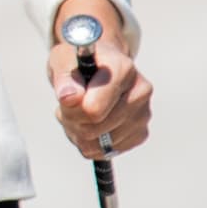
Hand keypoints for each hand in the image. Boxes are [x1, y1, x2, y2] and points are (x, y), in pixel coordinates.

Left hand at [49, 0, 152, 159]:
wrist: (97, 61)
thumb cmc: (77, 57)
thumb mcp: (61, 59)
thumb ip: (63, 78)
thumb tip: (68, 99)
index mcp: (121, 70)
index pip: (94, 108)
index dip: (71, 112)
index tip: (63, 102)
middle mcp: (140, 90)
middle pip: (95, 128)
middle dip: (73, 122)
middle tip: (66, 106)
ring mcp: (144, 111)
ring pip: (102, 142)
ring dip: (81, 133)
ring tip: (78, 112)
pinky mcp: (142, 129)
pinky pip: (111, 149)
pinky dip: (95, 143)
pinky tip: (92, 124)